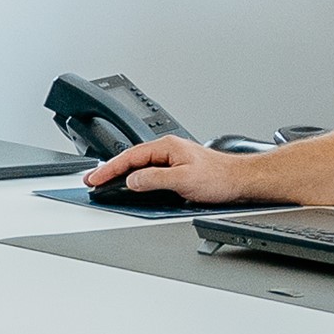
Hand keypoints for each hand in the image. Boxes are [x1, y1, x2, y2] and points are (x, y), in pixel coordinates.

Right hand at [83, 134, 246, 201]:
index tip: (95, 178)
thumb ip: (155, 179)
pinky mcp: (177, 170)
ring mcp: (173, 160)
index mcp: (167, 147)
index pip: (130, 157)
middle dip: (110, 170)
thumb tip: (132, 180)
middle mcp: (168, 150)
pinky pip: (150, 173)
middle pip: (131, 160)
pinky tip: (131, 186)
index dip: (109, 168)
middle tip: (92, 182)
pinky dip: (136, 179)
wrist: (241, 181)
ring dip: (122, 175)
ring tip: (106, 184)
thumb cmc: (220, 178)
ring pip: (140, 166)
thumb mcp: (183, 180)